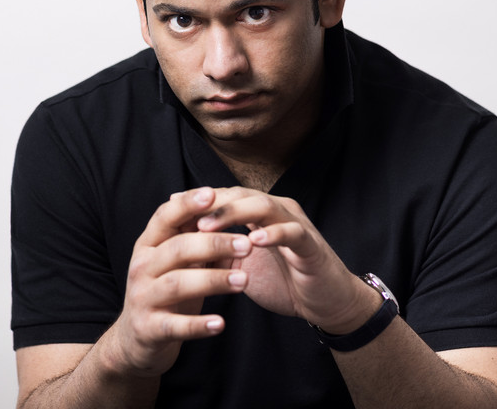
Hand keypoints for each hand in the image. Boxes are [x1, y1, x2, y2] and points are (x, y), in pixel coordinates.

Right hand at [108, 187, 253, 376]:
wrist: (135, 340)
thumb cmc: (166, 291)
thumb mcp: (179, 262)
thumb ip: (201, 241)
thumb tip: (233, 217)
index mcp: (149, 244)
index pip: (165, 216)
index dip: (187, 204)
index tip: (214, 194)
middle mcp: (142, 267)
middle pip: (178, 248)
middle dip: (214, 243)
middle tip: (247, 245)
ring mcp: (143, 298)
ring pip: (178, 283)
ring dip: (214, 281)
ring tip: (244, 280)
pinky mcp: (148, 329)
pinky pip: (175, 326)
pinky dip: (198, 325)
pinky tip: (220, 323)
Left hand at [196, 187, 373, 333]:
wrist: (325, 302)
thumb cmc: (284, 280)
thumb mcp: (243, 263)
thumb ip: (221, 247)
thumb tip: (185, 240)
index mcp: (261, 213)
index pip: (228, 196)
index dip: (201, 200)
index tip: (171, 206)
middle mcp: (278, 210)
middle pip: (241, 194)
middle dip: (211, 202)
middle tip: (183, 214)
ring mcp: (295, 223)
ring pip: (263, 205)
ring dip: (234, 213)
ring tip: (207, 227)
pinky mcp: (311, 244)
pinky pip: (292, 232)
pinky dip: (272, 234)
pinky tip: (253, 241)